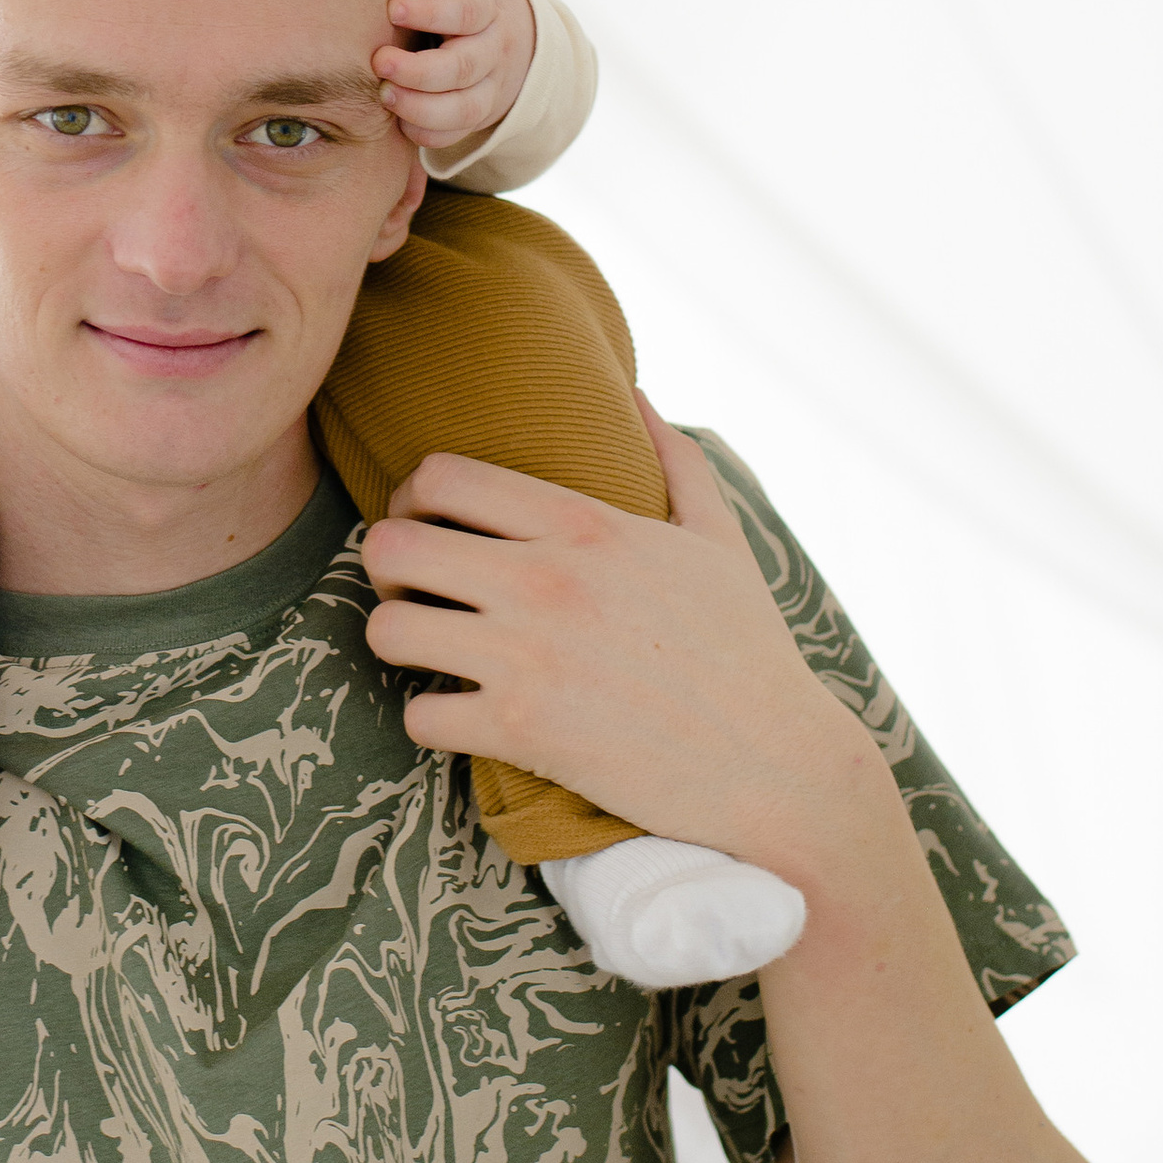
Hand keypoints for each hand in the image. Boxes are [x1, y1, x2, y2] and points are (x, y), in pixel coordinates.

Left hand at [359, 406, 875, 875]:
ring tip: (429, 652)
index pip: (440, 474)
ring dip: (398, 641)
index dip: (412, 498)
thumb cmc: (748, 651)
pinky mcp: (523, 732)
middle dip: (385, 568)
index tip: (429, 527)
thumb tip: (641, 396)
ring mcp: (529, 657)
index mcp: (585, 525)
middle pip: (390, 544)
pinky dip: (430, 720)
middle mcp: (546, 581)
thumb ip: (676, 460)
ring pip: (388, 629)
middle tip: (415, 591)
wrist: (777, 765)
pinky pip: (419, 716)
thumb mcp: (720, 541)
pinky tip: (461, 717)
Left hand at [372, 0, 534, 161]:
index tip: (392, 8)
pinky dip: (428, 134)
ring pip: (463, 108)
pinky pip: (456, 134)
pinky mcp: (480, 115)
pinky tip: (398, 120)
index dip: (430, 14)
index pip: (465, 13)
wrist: (520, 36)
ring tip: (383, 95)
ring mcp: (490, 87)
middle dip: (418, 71)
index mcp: (487, 8)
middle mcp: (492, 51)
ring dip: (420, 107)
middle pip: (462, 67)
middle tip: (379, 62)